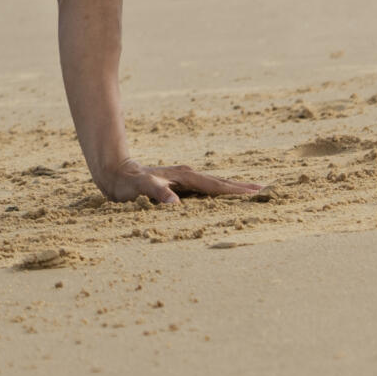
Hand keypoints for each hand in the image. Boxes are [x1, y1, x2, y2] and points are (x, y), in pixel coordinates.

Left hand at [97, 161, 268, 204]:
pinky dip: (218, 190)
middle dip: (240, 187)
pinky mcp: (178, 184)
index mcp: (183, 177)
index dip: (234, 190)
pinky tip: (222, 195)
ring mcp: (183, 178)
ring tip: (250, 191)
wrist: (113, 172)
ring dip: (232, 187)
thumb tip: (175, 203)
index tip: (255, 192)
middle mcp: (186, 175)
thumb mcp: (139, 188)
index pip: (214, 185)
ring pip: (213, 183)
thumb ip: (156, 192)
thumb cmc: (125, 183)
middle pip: (219, 182)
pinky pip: (204, 188)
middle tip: (263, 190)